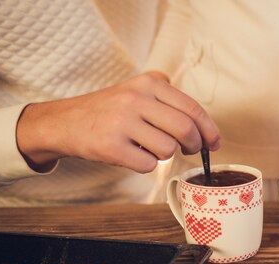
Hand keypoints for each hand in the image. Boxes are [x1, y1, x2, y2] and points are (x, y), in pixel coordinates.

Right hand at [17, 72, 220, 172]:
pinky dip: (145, 165)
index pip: (193, 109)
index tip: (214, 144)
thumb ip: (169, 100)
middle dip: (193, 145)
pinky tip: (131, 155)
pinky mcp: (110, 146)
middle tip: (188, 150)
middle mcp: (136, 98)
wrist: (64, 122)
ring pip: (168, 150)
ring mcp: (122, 122)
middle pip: (185, 130)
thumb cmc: (110, 111)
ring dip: (164, 155)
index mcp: (148, 83)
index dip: (209, 130)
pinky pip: (148, 165)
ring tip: (146, 146)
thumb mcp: (138, 90)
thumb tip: (206, 130)